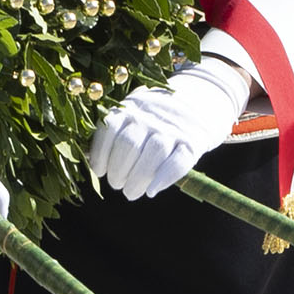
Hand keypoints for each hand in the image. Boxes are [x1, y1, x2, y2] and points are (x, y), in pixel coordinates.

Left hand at [87, 58, 249, 200]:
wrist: (200, 101)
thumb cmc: (156, 116)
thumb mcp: (135, 112)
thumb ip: (117, 131)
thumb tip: (92, 162)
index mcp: (130, 107)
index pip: (109, 130)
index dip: (100, 154)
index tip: (99, 171)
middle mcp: (150, 116)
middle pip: (129, 145)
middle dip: (118, 171)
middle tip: (117, 185)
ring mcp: (173, 129)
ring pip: (152, 155)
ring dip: (138, 179)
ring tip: (131, 192)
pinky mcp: (193, 142)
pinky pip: (177, 162)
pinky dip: (162, 179)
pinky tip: (151, 190)